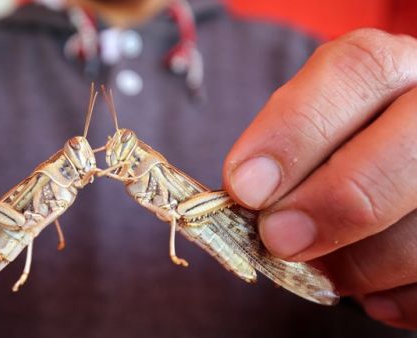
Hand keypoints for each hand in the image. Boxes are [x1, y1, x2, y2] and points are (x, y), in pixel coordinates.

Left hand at [223, 29, 416, 329]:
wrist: (400, 174)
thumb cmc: (346, 156)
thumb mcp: (316, 134)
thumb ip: (288, 153)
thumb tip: (250, 193)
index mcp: (397, 70)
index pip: (359, 70)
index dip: (294, 131)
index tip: (245, 187)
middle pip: (408, 145)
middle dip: (334, 201)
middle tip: (277, 239)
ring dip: (362, 263)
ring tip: (328, 269)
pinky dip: (396, 298)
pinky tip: (374, 292)